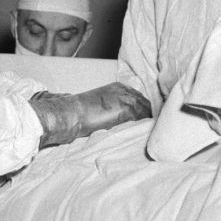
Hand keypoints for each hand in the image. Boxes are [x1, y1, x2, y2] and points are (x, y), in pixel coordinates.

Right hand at [29, 82, 151, 147]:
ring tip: (147, 133)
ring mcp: (127, 98)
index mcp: (118, 87)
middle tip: (148, 128)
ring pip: (146, 110)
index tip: (144, 121)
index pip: (138, 98)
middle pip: (145, 103)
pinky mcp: (127, 108)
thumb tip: (122, 119)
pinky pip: (143, 117)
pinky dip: (145, 125)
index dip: (142, 110)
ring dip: (147, 121)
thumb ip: (114, 108)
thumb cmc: (81, 113)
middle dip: (147, 115)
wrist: (72, 113)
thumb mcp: (101, 105)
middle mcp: (124, 90)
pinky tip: (144, 133)